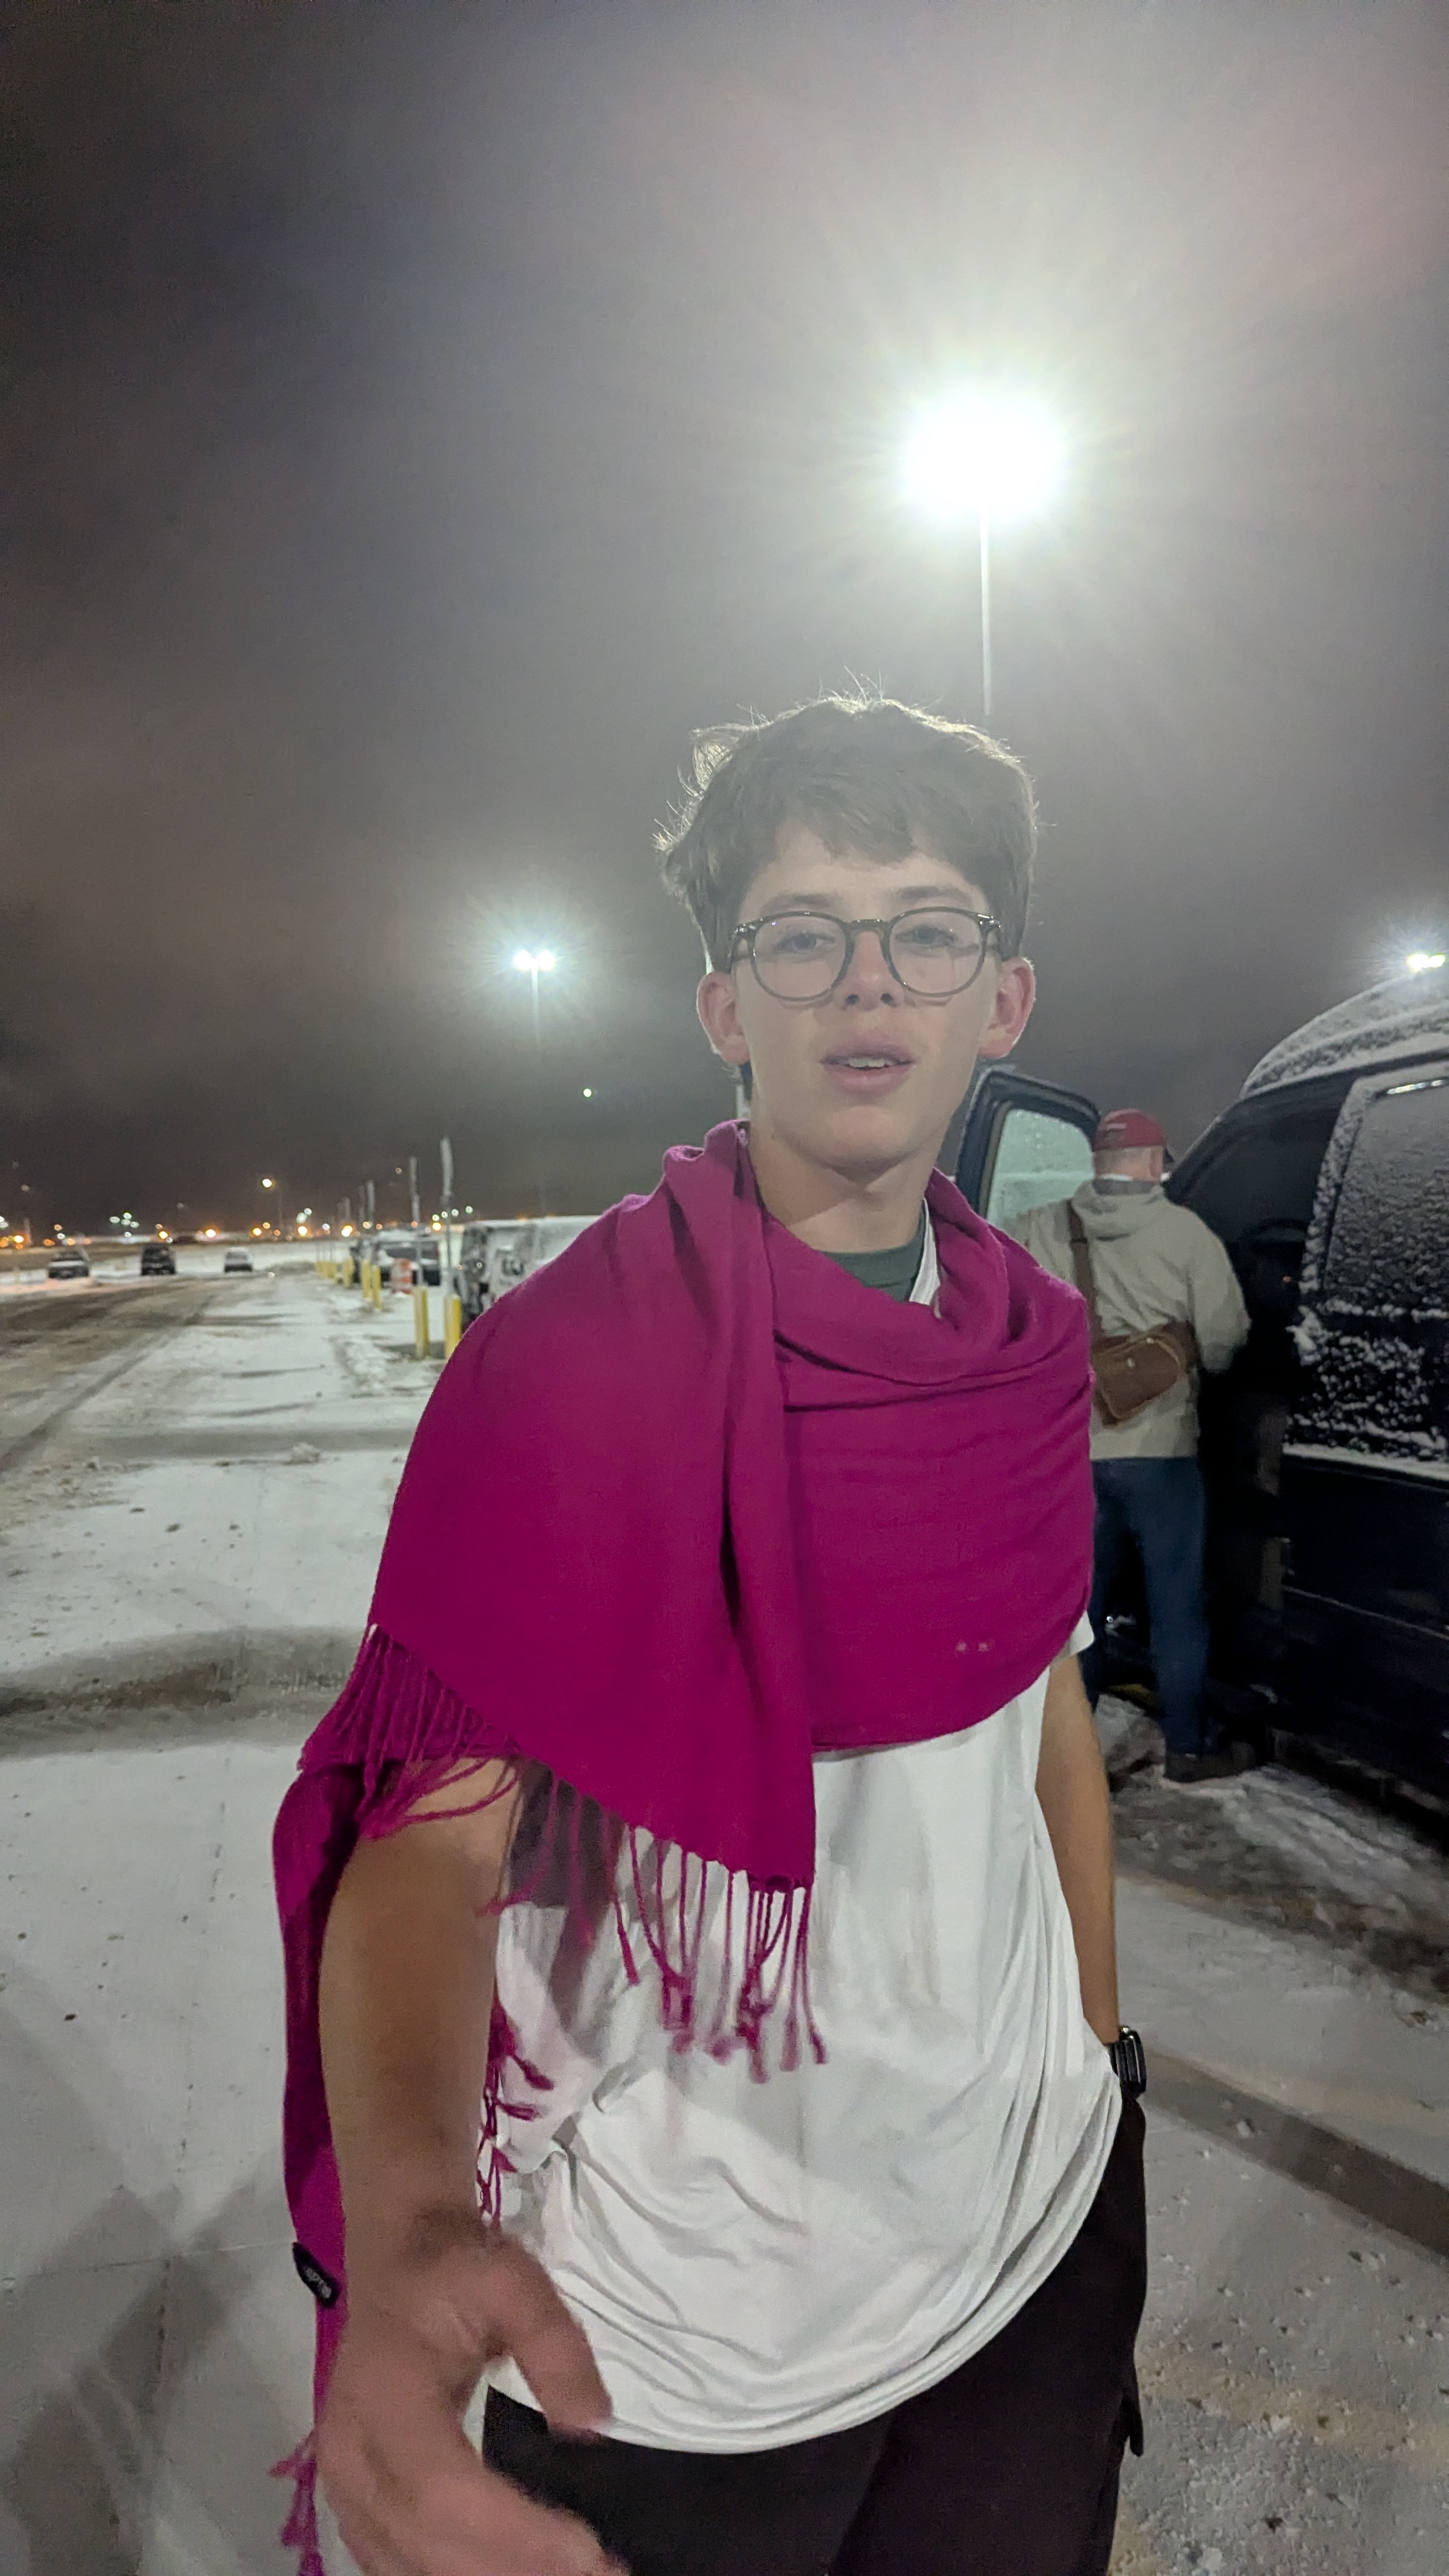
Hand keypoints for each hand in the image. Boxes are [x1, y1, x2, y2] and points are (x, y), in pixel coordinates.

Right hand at [317, 2208, 624, 2574]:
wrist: (399, 2256)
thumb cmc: (455, 2267)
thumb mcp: (514, 2279)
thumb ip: (555, 2344)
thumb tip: (592, 2423)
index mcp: (384, 2393)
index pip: (442, 2488)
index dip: (512, 2532)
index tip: (590, 2549)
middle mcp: (351, 2451)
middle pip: (426, 2542)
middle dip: (516, 2571)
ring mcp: (343, 2482)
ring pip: (409, 2565)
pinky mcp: (353, 2499)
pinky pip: (395, 2561)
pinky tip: (512, 2574)